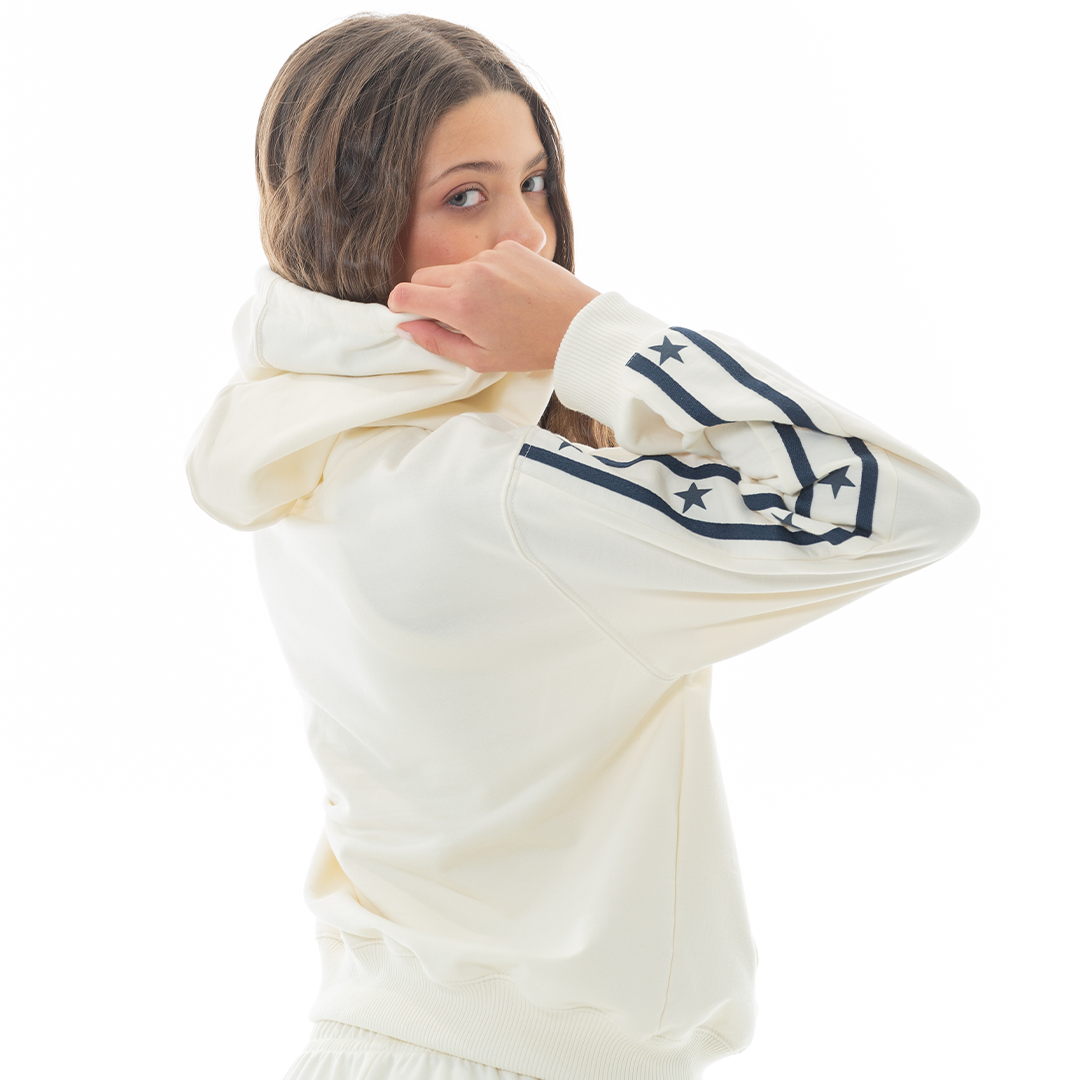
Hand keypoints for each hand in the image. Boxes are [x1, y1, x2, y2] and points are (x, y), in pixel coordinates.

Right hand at [387, 241, 600, 371]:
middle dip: (426, 295)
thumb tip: (405, 328)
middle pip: (424, 276)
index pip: (406, 293)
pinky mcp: (509, 246)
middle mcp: (470, 273)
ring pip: (453, 268)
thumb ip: (436, 343)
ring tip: (487, 308)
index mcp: (460, 304)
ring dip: (458, 285)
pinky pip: (481, 259)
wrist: (576, 325)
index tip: (403, 312)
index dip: (399, 305)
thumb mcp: (479, 358)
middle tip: (448, 317)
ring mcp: (490, 256)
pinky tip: (507, 293)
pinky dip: (484, 274)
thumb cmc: (530, 348)